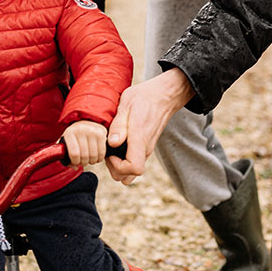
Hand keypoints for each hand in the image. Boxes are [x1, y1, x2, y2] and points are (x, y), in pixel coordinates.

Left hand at [62, 121, 107, 167]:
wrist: (86, 121)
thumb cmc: (75, 136)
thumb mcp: (66, 143)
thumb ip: (66, 157)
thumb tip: (75, 167)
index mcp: (69, 133)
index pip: (74, 154)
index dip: (75, 162)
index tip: (76, 161)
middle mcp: (80, 130)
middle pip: (84, 156)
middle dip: (84, 162)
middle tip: (83, 161)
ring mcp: (92, 131)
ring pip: (93, 155)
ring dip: (92, 161)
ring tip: (90, 159)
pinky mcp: (101, 133)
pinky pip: (102, 152)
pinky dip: (99, 158)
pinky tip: (96, 156)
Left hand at [106, 68, 194, 184]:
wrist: (163, 95)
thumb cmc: (144, 97)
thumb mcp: (126, 104)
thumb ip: (119, 125)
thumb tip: (113, 143)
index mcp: (140, 138)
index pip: (134, 168)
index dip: (118, 166)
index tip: (110, 153)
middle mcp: (146, 148)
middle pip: (130, 175)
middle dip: (115, 169)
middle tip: (108, 151)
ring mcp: (147, 149)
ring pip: (133, 172)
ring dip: (120, 166)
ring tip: (113, 148)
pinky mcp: (147, 147)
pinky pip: (136, 162)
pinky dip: (125, 160)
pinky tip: (119, 144)